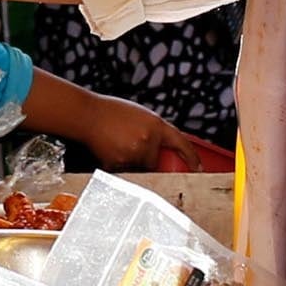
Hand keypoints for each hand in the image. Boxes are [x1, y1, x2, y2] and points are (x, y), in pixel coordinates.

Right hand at [82, 96, 230, 174]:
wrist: (88, 115)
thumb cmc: (112, 112)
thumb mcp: (140, 116)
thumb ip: (153, 131)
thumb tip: (162, 150)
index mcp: (156, 125)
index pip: (181, 143)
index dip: (191, 157)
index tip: (197, 167)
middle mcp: (148, 139)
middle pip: (155, 162)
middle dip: (144, 159)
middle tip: (129, 147)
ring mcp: (134, 153)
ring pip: (139, 169)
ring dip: (130, 162)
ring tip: (116, 145)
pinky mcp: (120, 163)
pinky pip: (124, 172)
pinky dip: (118, 166)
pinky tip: (109, 150)